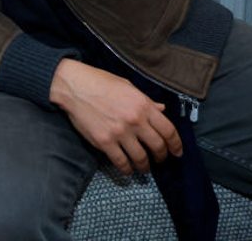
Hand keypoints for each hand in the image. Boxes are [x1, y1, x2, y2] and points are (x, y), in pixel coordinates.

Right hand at [49, 59, 181, 175]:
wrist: (74, 86)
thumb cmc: (100, 82)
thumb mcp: (128, 86)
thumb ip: (146, 100)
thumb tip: (162, 109)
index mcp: (143, 105)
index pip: (168, 130)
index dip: (176, 144)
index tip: (177, 151)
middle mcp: (135, 120)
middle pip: (157, 146)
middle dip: (162, 156)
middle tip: (160, 159)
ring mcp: (119, 132)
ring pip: (141, 158)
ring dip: (145, 166)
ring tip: (144, 167)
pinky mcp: (104, 142)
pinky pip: (121, 162)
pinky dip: (127, 169)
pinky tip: (128, 170)